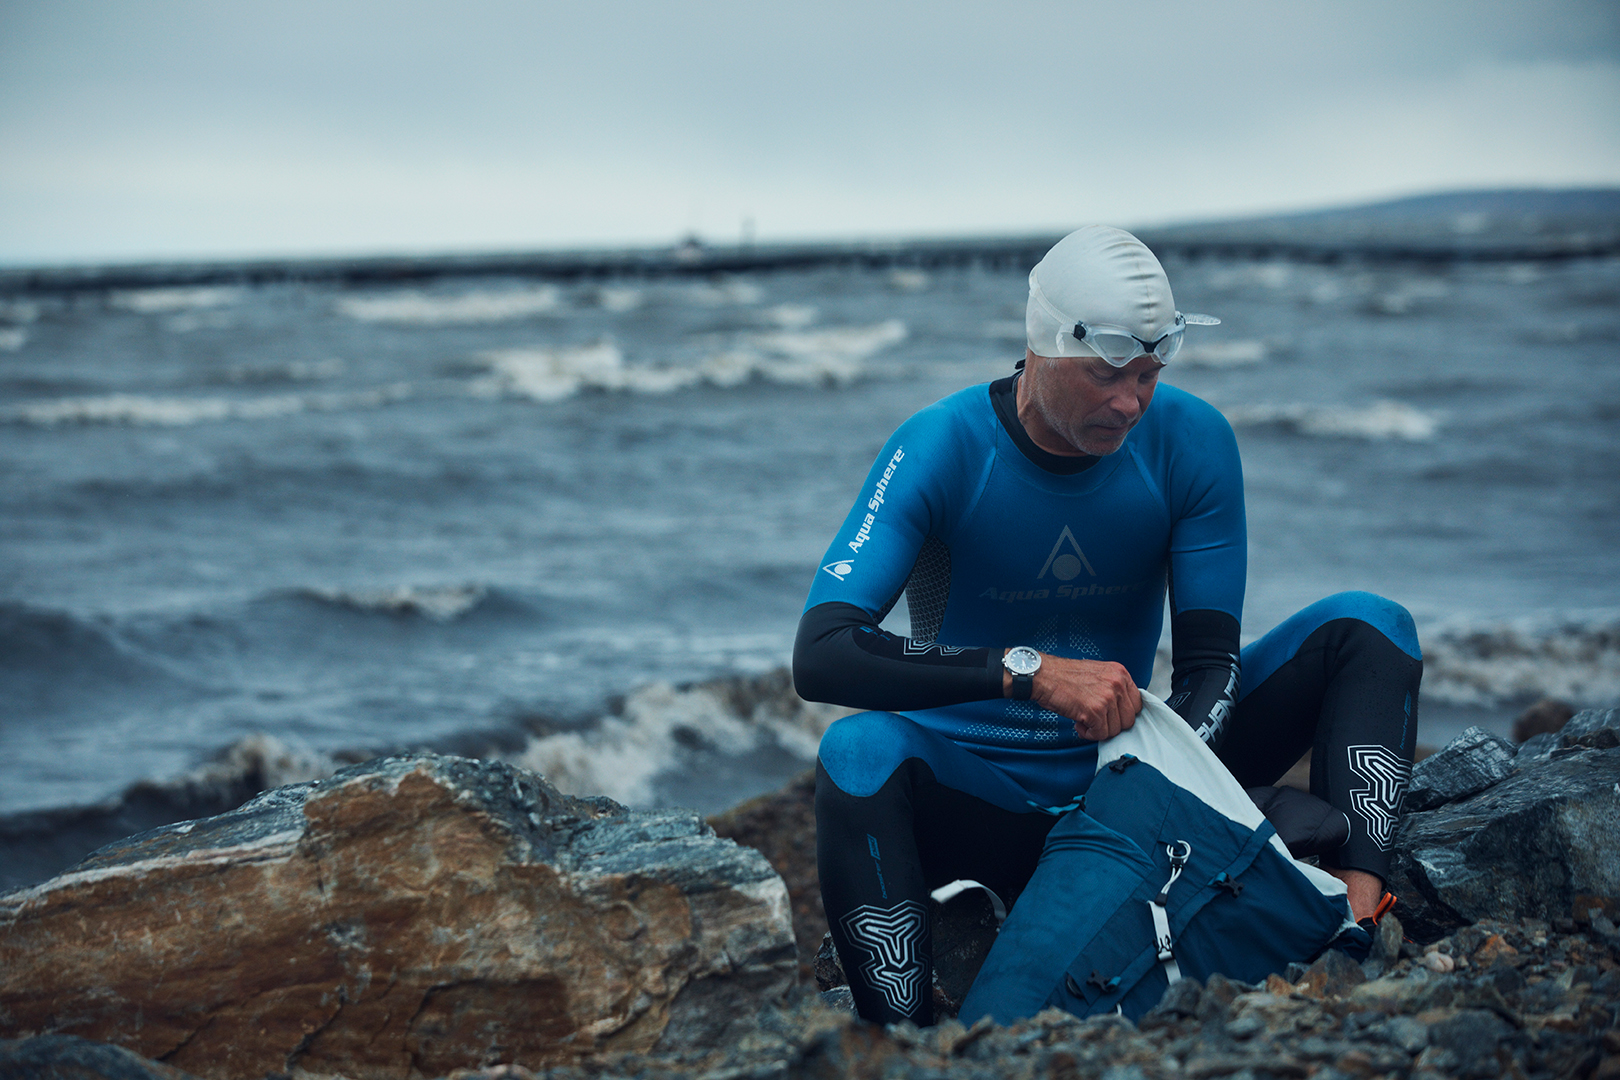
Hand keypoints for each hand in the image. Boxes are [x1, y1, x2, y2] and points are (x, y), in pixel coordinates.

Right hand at [1006, 652, 1139, 740]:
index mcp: (1120, 673)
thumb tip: (1122, 710)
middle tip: (1095, 720)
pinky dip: (1088, 734)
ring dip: (1099, 730)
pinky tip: (1079, 723)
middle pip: (1129, 720)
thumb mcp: (1098, 674)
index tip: (1111, 716)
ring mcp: (1107, 697)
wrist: (1043, 675)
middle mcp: (1117, 683)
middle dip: (1112, 725)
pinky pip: (1100, 734)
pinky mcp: (1095, 711)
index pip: (1137, 704)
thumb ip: (1113, 688)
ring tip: (1084, 720)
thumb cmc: (1064, 676)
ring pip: (1115, 730)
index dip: (1122, 714)